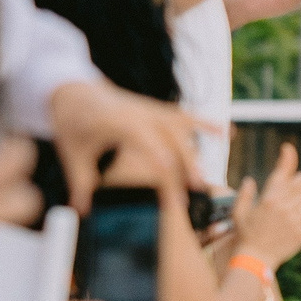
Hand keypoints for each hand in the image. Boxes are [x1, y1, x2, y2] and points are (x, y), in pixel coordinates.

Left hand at [46, 79, 202, 213]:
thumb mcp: (72, 152)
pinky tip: (228, 134)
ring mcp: (150, 110)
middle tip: (195, 190)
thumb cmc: (72, 122)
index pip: (148, 144)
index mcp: (118, 120)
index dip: (165, 167)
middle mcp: (139, 113)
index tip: (173, 191)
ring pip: (181, 130)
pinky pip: (185, 117)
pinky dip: (207, 124)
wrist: (73, 89)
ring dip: (194, 154)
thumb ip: (80, 182)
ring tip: (203, 179)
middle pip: (171, 139)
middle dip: (185, 164)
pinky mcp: (156, 109)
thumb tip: (81, 211)